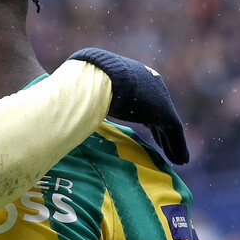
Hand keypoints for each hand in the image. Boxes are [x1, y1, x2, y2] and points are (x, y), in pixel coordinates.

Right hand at [66, 48, 189, 163]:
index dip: (144, 116)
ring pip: (168, 127)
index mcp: (132, 79)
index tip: (146, 127)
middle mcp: (150, 86)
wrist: (100, 78)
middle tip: (164, 145)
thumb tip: (57, 109)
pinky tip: (181, 161)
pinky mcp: (165, 113)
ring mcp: (159, 99)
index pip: (142, 101)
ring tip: (178, 160)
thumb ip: (82, 101)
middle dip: (161, 131)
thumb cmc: (85, 83)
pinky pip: (175, 134)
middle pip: (157, 114)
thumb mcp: (85, 91)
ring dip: (172, 143)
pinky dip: (178, 147)